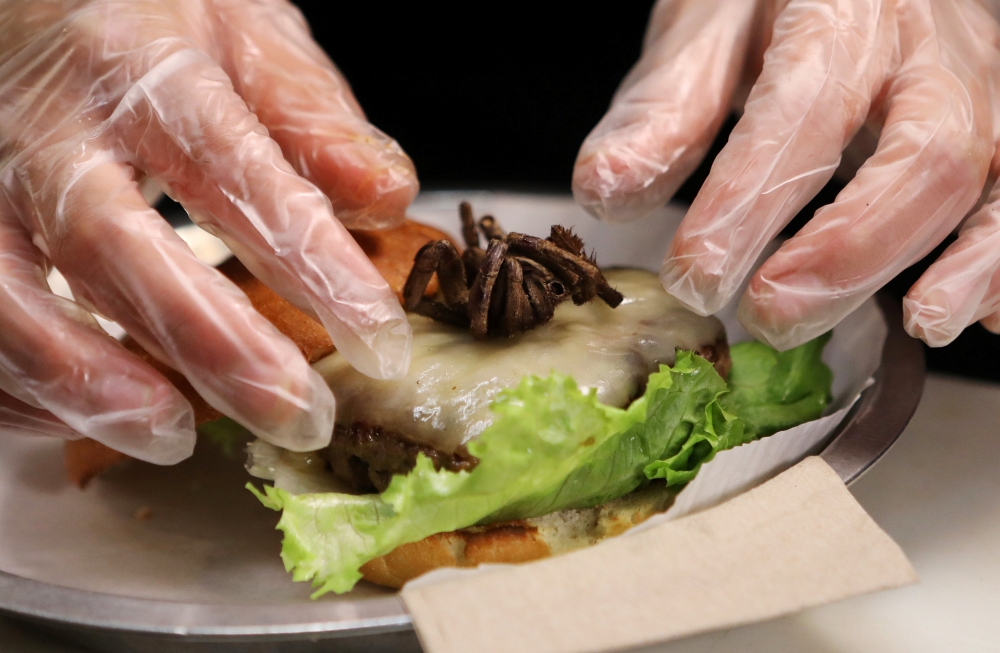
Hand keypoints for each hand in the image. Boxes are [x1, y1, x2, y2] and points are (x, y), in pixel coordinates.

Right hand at [0, 0, 417, 462]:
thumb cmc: (143, 18)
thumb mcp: (244, 31)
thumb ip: (311, 116)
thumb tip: (385, 197)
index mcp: (140, 67)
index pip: (237, 175)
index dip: (314, 267)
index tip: (378, 343)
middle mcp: (45, 127)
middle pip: (112, 245)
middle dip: (209, 343)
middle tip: (295, 414)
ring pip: (4, 297)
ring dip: (87, 380)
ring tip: (173, 435)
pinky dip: (22, 385)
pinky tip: (89, 416)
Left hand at [574, 0, 999, 349]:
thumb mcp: (705, 18)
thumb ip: (666, 104)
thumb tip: (606, 191)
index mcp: (840, 9)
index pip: (801, 110)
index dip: (748, 202)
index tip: (694, 277)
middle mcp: (930, 45)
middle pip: (924, 153)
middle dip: (850, 250)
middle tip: (772, 317)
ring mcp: (982, 82)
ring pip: (997, 172)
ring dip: (969, 260)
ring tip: (920, 325)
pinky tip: (982, 314)